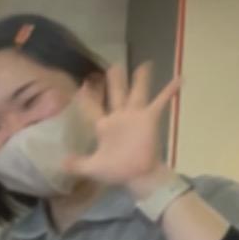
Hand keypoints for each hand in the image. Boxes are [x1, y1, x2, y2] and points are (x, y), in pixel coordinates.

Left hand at [64, 63, 178, 193]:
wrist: (138, 175)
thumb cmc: (116, 171)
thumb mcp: (92, 167)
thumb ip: (76, 163)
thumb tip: (59, 162)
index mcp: (103, 126)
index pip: (91, 108)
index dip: (86, 97)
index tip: (83, 84)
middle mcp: (119, 117)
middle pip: (115, 93)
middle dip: (114, 80)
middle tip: (113, 65)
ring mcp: (135, 116)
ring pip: (136, 92)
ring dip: (140, 79)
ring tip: (145, 63)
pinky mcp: (150, 118)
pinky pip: (160, 102)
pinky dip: (169, 91)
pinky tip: (179, 78)